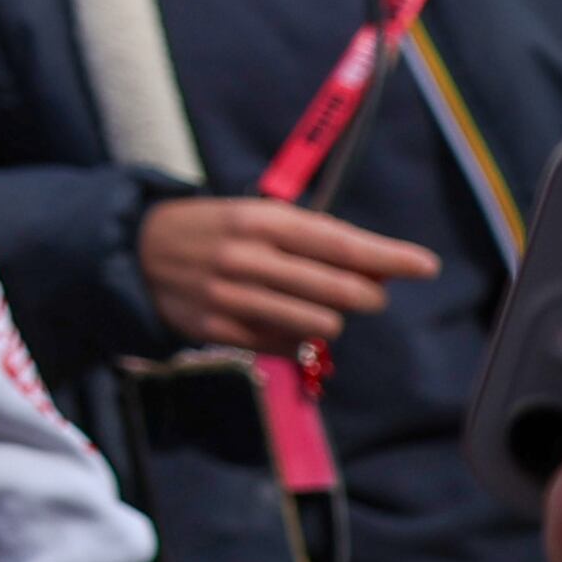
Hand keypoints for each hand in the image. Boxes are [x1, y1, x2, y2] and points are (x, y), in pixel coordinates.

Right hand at [136, 196, 437, 356]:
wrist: (135, 251)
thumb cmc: (211, 230)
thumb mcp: (252, 216)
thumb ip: (309, 240)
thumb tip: (375, 270)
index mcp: (260, 220)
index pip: (339, 243)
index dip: (388, 256)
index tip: (426, 265)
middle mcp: (247, 257)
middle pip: (339, 290)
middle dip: (367, 295)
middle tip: (367, 293)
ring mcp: (232, 296)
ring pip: (319, 325)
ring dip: (329, 320)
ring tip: (312, 307)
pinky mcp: (218, 329)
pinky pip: (284, 346)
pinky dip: (293, 338)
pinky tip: (277, 321)